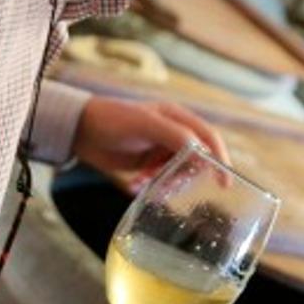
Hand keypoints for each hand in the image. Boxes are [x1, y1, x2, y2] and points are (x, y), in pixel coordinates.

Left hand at [72, 97, 228, 175]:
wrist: (79, 130)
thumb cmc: (112, 119)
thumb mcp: (146, 124)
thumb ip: (175, 136)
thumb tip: (203, 154)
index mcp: (177, 117)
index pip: (209, 138)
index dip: (219, 159)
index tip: (224, 183)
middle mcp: (173, 132)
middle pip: (196, 159)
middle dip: (186, 175)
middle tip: (170, 186)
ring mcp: (160, 148)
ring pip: (178, 172)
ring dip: (167, 182)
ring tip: (147, 184)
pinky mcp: (147, 162)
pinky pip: (160, 178)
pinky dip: (152, 185)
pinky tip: (135, 185)